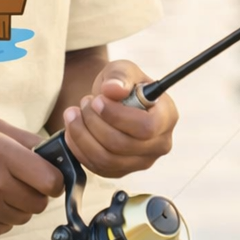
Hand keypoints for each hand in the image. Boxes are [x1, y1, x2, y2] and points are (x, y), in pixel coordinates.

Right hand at [0, 119, 63, 238]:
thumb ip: (26, 139)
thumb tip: (57, 154)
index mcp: (1, 153)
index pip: (51, 180)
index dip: (54, 179)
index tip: (46, 176)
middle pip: (39, 203)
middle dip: (34, 192)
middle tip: (16, 180)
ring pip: (23, 217)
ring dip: (16, 205)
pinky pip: (4, 228)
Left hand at [61, 60, 176, 177]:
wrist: (110, 100)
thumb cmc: (122, 83)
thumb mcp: (122, 69)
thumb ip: (120, 75)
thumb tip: (114, 89)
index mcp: (166, 117)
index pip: (146, 127)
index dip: (117, 116)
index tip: (97, 100)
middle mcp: (159, 144)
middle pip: (122, 145)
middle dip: (94, 122)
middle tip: (84, 102)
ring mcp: (141, 162)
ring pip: (107, 159)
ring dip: (82, 135)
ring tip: (74, 113)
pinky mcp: (122, 171)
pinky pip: (97, 167)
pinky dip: (79, 148)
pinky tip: (73, 129)